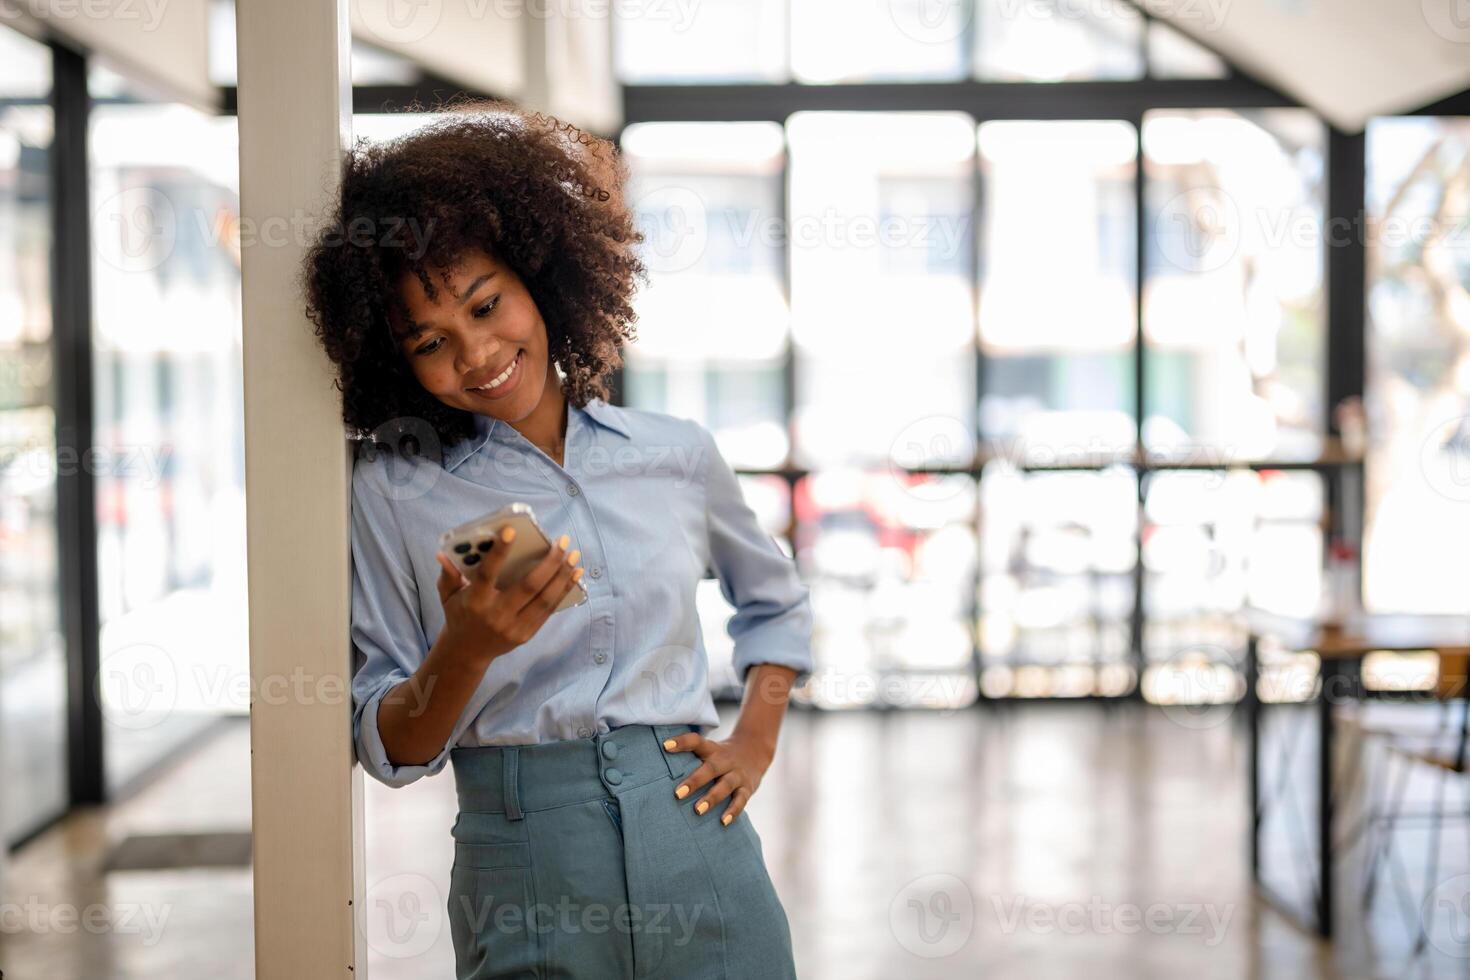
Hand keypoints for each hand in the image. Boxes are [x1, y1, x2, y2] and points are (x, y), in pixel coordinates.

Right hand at [434, 527, 582, 665]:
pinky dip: (563, 591)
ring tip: (574, 556)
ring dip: (562, 576)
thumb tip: (442, 554)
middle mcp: (496, 615)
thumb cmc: (459, 614)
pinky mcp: (526, 634)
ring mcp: (514, 627)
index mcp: (475, 601)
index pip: (488, 574)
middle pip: (528, 587)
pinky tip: (574, 575)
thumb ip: (448, 574)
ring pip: (544, 599)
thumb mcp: (448, 595)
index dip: (499, 552)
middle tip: (563, 541)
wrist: (467, 652)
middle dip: (549, 563)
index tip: (511, 530)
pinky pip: (548, 611)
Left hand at [662, 731, 774, 826]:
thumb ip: (689, 759)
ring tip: (698, 810)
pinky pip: (741, 800)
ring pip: (725, 785)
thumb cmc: (719, 756)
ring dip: (712, 798)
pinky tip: (722, 821)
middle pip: (711, 768)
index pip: (696, 741)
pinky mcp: (747, 788)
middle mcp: (725, 760)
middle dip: (695, 781)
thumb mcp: (708, 751)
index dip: (681, 742)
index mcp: (712, 749)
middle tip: (677, 794)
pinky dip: (733, 811)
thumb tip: (655, 772)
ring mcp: (737, 774)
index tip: (665, 745)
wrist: (755, 751)